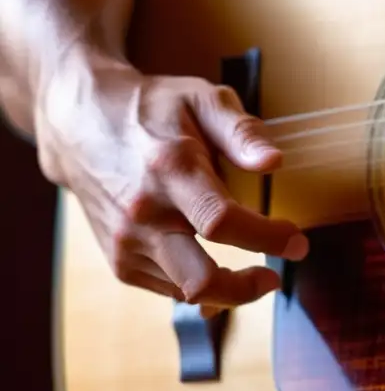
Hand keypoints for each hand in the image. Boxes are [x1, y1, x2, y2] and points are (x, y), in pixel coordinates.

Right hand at [35, 47, 307, 308]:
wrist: (80, 122)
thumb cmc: (152, 109)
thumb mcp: (202, 99)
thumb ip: (242, 132)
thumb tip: (274, 161)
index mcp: (170, 170)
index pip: (222, 222)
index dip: (267, 239)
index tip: (298, 242)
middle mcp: (143, 213)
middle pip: (201, 278)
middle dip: (247, 288)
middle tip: (274, 276)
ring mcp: (126, 241)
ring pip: (187, 291)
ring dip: (226, 290)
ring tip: (251, 271)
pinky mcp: (118, 259)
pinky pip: (168, 288)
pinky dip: (197, 284)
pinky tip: (213, 263)